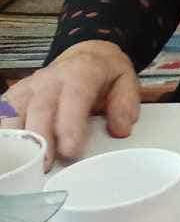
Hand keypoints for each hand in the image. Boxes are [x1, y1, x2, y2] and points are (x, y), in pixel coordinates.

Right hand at [0, 41, 139, 165]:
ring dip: (17, 139)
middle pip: (39, 109)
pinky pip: (3, 115)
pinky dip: (5, 134)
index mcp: (80, 73)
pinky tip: (9, 151)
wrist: (84, 56)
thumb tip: (121, 129)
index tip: (71, 151)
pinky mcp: (14, 97)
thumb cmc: (103, 73)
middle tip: (45, 165)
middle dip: (41, 139)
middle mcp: (50, 79)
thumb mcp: (126, 80)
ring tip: (22, 164)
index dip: (70, 125)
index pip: (74, 98)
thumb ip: (125, 104)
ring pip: (14, 112)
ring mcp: (28, 88)